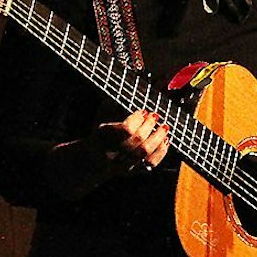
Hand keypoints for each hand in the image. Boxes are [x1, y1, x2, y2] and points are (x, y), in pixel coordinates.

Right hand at [45, 110, 169, 197]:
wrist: (90, 160)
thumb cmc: (100, 133)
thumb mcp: (101, 116)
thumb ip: (114, 102)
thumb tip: (131, 84)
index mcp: (102, 137)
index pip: (125, 130)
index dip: (137, 120)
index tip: (143, 111)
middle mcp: (112, 153)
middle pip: (137, 141)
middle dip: (149, 126)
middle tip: (155, 116)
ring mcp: (123, 164)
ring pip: (144, 154)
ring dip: (158, 138)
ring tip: (164, 127)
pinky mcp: (132, 171)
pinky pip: (150, 165)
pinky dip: (161, 152)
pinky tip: (165, 140)